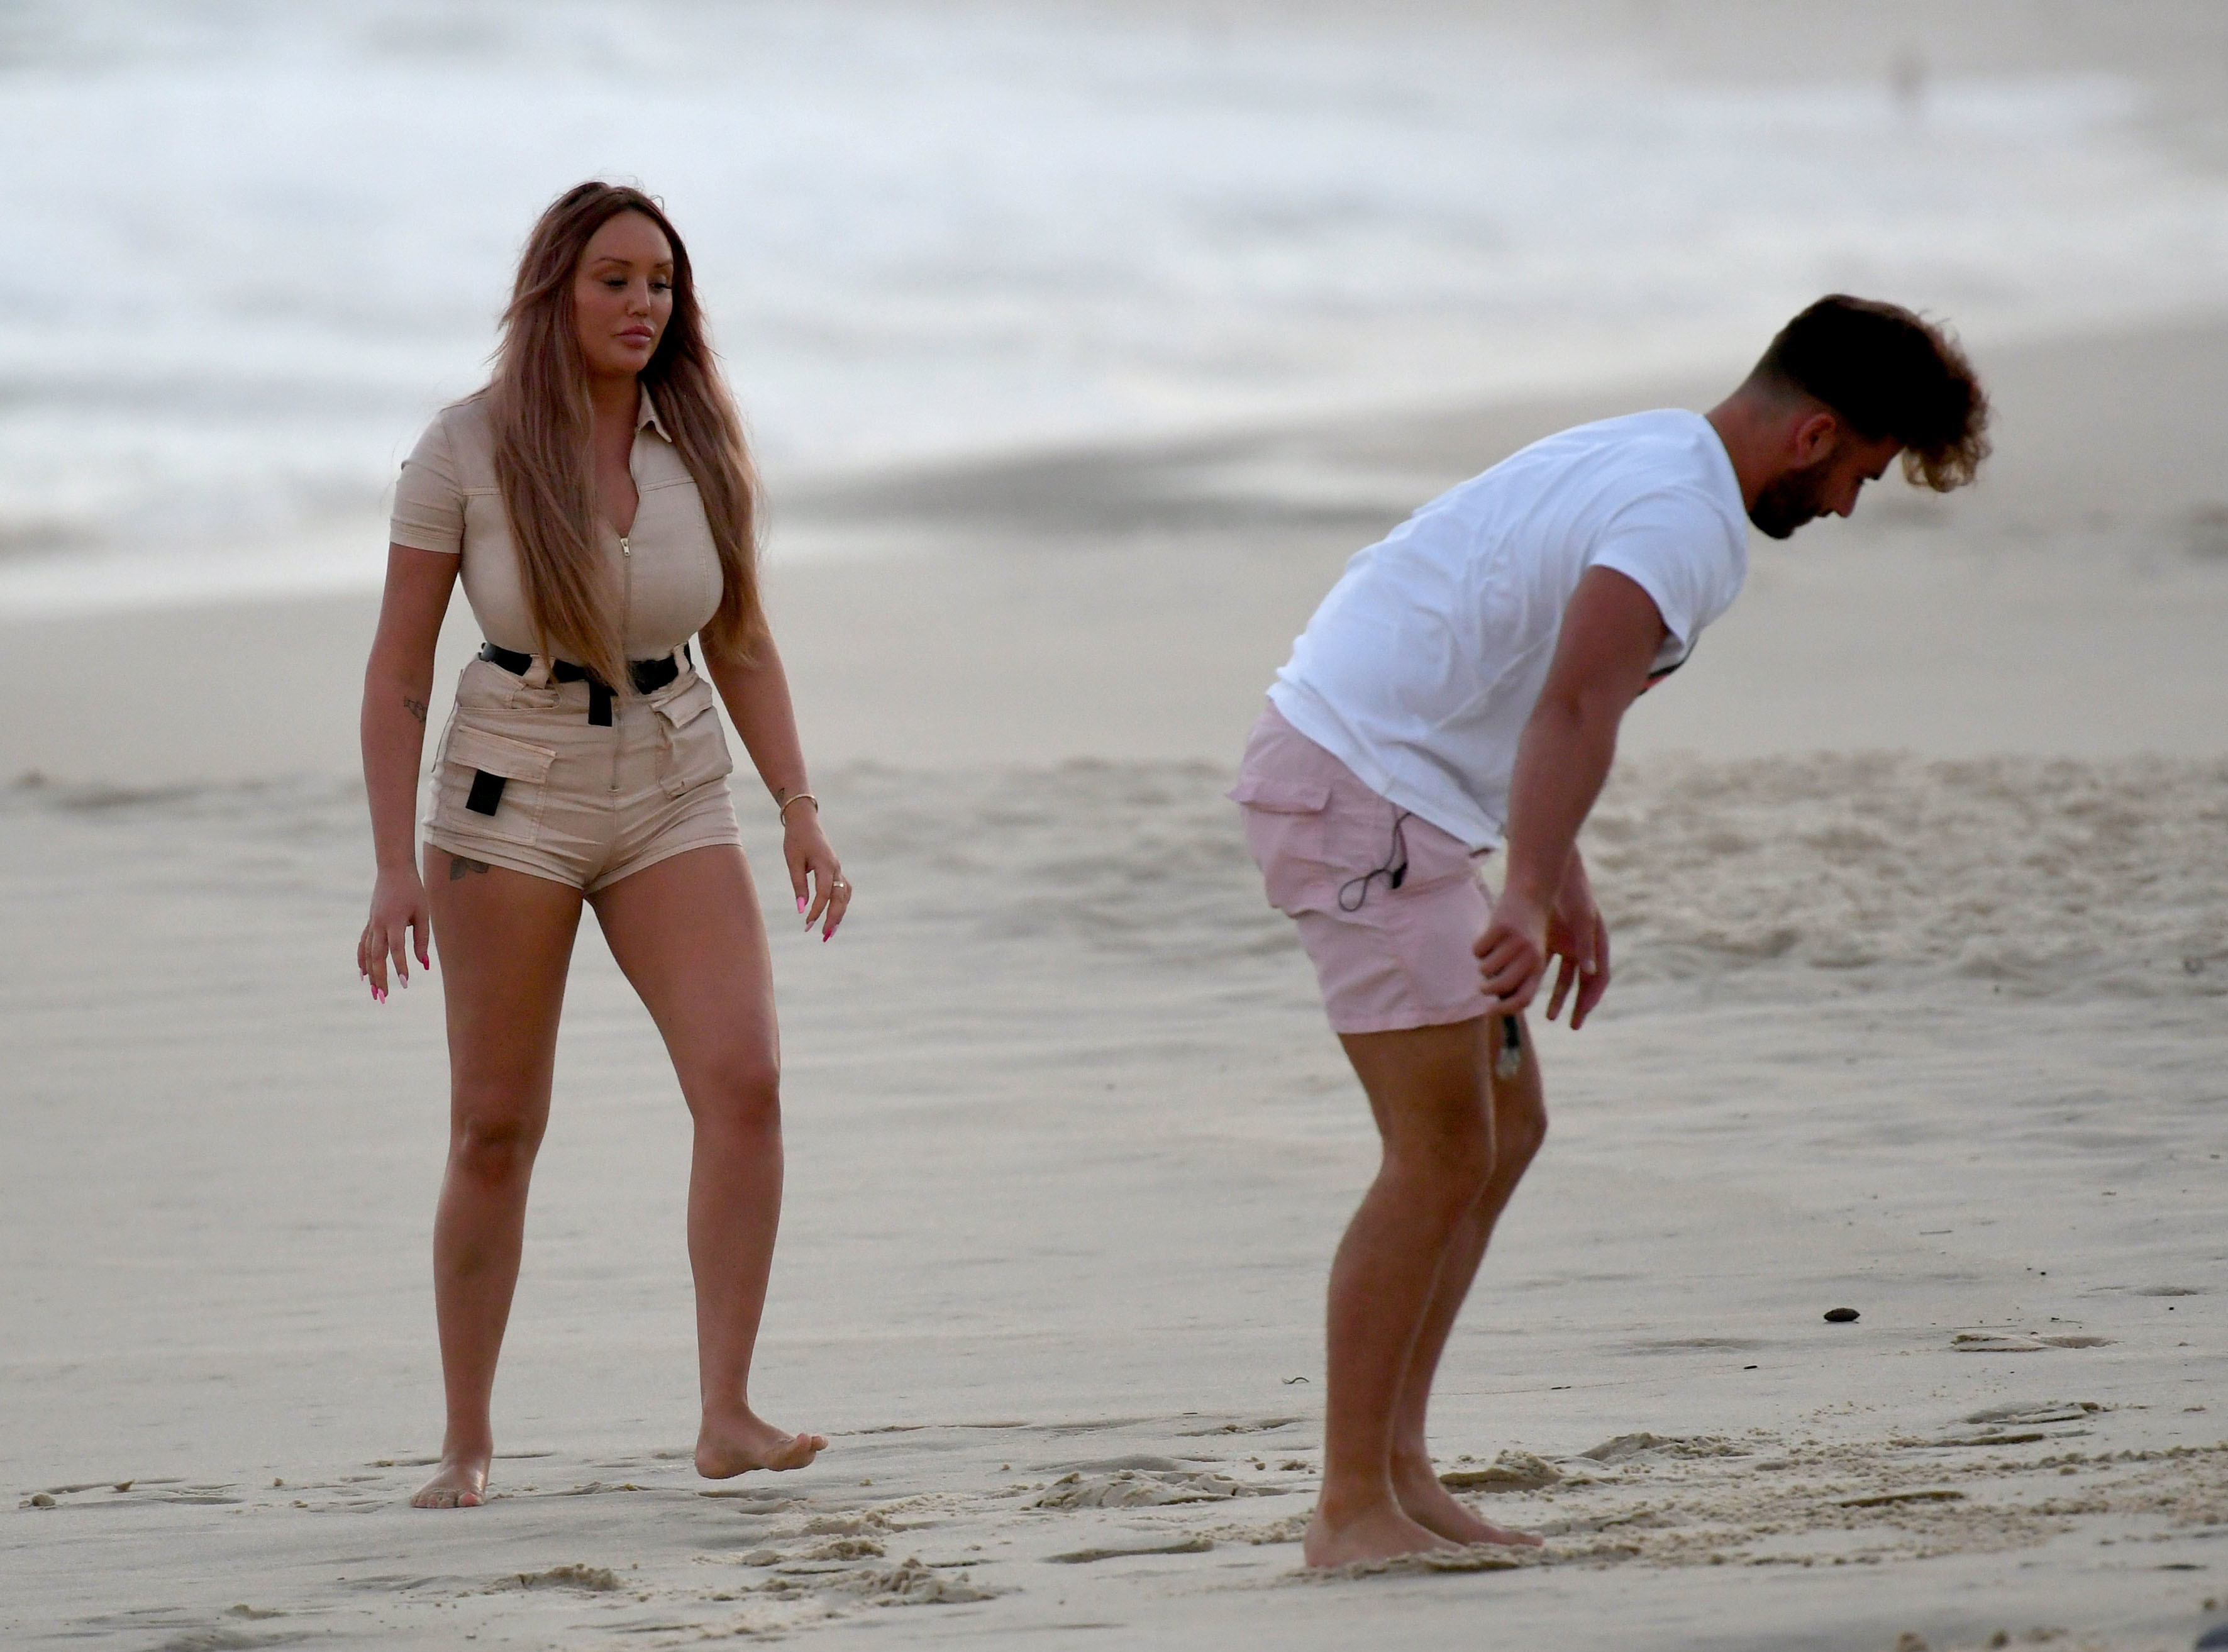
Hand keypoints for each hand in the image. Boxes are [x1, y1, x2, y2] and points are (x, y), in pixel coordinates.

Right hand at [358, 865, 430, 1002]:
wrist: (394, 870)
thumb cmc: (413, 891)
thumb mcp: (423, 912)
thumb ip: (422, 938)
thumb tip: (424, 964)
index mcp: (394, 920)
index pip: (396, 949)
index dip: (400, 966)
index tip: (405, 983)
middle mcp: (379, 924)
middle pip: (376, 956)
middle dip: (380, 978)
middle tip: (383, 998)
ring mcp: (372, 924)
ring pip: (367, 953)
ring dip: (370, 974)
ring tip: (374, 992)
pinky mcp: (370, 923)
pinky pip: (363, 945)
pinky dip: (362, 960)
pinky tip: (363, 974)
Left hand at [784, 806, 850, 940]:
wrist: (805, 822)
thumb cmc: (796, 840)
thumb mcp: (793, 861)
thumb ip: (798, 885)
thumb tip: (801, 909)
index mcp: (825, 865)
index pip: (824, 893)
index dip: (817, 910)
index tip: (808, 924)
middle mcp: (835, 869)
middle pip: (840, 898)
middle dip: (833, 918)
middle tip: (824, 936)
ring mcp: (838, 870)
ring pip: (844, 896)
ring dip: (839, 914)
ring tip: (829, 932)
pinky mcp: (835, 871)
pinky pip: (843, 891)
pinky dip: (840, 904)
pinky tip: (833, 915)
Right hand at [1473, 886, 1547, 1014]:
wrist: (1531, 894)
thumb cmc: (1527, 932)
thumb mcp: (1530, 955)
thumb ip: (1518, 978)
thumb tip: (1498, 1001)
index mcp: (1538, 966)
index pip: (1522, 999)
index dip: (1504, 1010)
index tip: (1489, 1011)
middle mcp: (1529, 956)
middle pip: (1500, 986)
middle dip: (1486, 990)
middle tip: (1482, 987)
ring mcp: (1514, 941)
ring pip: (1486, 968)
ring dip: (1483, 965)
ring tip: (1489, 955)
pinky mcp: (1500, 927)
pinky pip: (1478, 949)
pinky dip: (1478, 947)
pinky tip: (1488, 938)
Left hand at [1542, 856, 1610, 1028]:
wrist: (1549, 869)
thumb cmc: (1571, 890)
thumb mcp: (1581, 918)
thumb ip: (1585, 946)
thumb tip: (1590, 975)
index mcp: (1597, 943)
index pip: (1598, 979)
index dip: (1591, 999)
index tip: (1580, 1017)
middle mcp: (1583, 946)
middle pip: (1583, 983)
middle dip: (1576, 1003)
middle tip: (1569, 1024)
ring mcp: (1566, 942)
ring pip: (1564, 976)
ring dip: (1558, 995)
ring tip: (1548, 1015)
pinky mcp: (1549, 938)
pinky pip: (1548, 965)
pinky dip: (1541, 979)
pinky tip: (1531, 991)